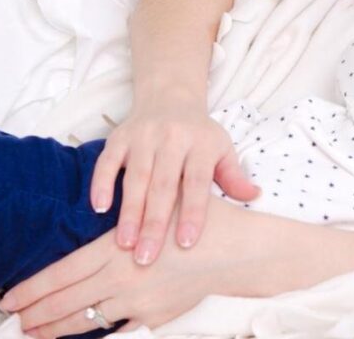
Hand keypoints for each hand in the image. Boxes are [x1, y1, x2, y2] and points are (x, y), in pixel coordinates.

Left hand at [0, 201, 263, 337]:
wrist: (237, 252)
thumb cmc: (198, 220)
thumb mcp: (158, 206)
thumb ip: (124, 215)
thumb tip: (91, 214)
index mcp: (116, 249)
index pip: (61, 273)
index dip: (32, 288)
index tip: (9, 297)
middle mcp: (121, 279)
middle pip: (66, 301)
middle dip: (34, 313)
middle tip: (12, 320)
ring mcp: (137, 303)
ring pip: (86, 320)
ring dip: (55, 328)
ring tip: (33, 333)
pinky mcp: (154, 318)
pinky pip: (115, 329)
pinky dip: (93, 333)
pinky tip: (78, 335)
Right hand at [90, 97, 258, 265]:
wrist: (170, 96)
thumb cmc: (199, 133)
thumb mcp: (222, 148)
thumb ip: (233, 175)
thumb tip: (254, 196)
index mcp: (200, 144)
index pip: (197, 183)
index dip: (192, 213)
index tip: (186, 244)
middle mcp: (172, 139)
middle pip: (163, 185)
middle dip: (154, 223)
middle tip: (147, 258)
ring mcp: (143, 137)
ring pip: (135, 178)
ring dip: (129, 212)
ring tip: (125, 244)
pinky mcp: (119, 137)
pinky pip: (107, 161)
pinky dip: (101, 183)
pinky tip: (99, 209)